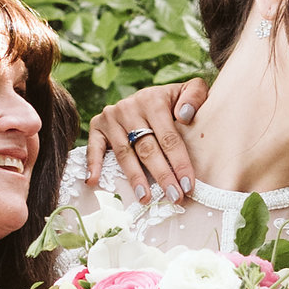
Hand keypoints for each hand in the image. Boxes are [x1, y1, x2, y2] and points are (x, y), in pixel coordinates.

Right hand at [84, 79, 209, 204]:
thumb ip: (195, 95)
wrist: (149, 95)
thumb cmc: (175, 101)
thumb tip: (184, 116)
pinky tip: (93, 182)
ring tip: (145, 198)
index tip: (188, 185)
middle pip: (147, 148)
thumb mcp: (190, 90)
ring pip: (124, 153)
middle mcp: (129, 107)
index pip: (168, 137)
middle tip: (173, 196)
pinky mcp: (97, 126)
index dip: (179, 163)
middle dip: (162, 175)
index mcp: (153, 100)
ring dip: (134, 178)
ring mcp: (111, 117)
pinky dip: (93, 164)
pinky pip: (94, 147)